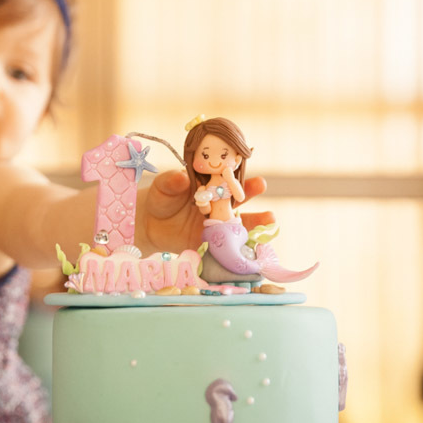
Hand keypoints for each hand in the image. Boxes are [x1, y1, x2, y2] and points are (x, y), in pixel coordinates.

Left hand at [138, 170, 273, 251]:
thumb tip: (181, 177)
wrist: (152, 224)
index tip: (253, 174)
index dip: (239, 176)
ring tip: (270, 218)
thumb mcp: (164, 186)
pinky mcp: (213, 243)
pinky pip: (227, 245)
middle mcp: (219, 203)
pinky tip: (248, 248)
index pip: (227, 179)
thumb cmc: (162, 198)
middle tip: (262, 185)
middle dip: (251, 192)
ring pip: (239, 222)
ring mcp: (218, 224)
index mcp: (210, 185)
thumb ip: (172, 181)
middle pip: (238, 198)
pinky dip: (237, 247)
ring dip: (255, 221)